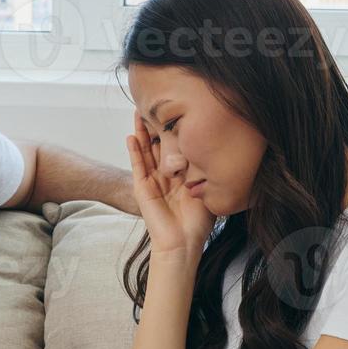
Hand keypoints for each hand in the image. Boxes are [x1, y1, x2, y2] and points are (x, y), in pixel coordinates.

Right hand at [126, 114, 214, 261]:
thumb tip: (216, 152)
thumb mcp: (207, 190)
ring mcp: (152, 182)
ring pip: (145, 152)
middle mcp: (165, 177)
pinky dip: (134, 151)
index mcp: (181, 177)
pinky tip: (131, 136)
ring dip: (141, 133)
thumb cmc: (197, 223)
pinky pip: (137, 165)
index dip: (174, 131)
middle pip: (157, 145)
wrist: (183, 242)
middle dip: (155, 126)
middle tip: (152, 105)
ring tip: (137, 113)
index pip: (175, 148)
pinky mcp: (142, 189)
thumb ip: (206, 172)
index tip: (176, 112)